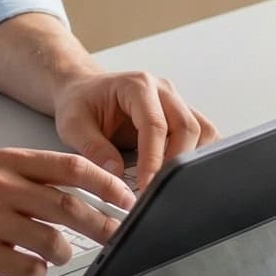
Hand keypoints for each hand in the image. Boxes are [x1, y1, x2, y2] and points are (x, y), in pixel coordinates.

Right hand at [0, 149, 136, 275]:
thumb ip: (35, 177)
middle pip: (70, 207)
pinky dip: (36, 270)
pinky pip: (28, 268)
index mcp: (9, 162)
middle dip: (102, 225)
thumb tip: (88, 191)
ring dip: (64, 253)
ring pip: (52, 242)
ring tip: (56, 252)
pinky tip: (23, 264)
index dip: (107, 185)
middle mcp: (2, 187)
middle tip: (117, 236)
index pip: (72, 168)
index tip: (128, 199)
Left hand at [53, 69, 218, 187]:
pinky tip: (179, 173)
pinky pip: (201, 134)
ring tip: (170, 183)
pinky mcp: (180, 116)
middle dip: (176, 163)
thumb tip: (116, 174)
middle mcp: (162, 90)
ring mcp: (174, 102)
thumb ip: (94, 148)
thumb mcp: (73, 125)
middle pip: (187, 127)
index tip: (147, 185)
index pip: (155, 125)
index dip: (154, 159)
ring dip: (192, 159)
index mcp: (136, 86)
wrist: (82, 91)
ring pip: (202, 131)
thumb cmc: (79, 102)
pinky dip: (196, 155)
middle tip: (159, 189)